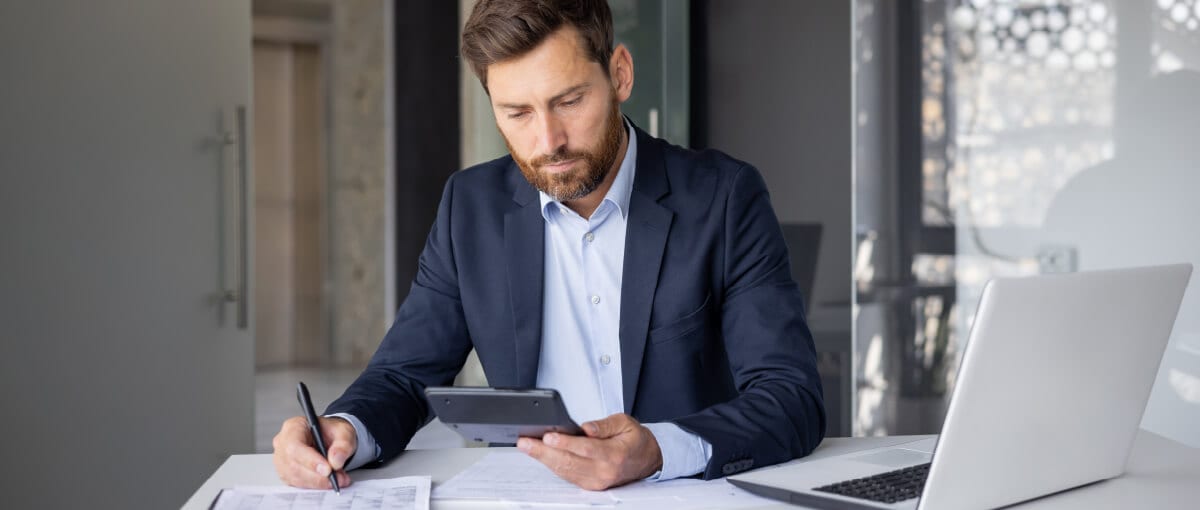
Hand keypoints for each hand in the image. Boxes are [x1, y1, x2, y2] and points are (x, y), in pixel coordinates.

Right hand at [272, 415, 355, 488]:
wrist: (330, 439)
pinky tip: (328, 482)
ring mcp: (282, 459)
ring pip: (295, 477)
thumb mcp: (344, 432)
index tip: (328, 470)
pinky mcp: (286, 473)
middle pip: (293, 464)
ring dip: (318, 482)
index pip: (294, 445)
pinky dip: (314, 485)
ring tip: (338, 479)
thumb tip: (335, 461)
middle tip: (338, 478)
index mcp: (294, 426)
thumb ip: (343, 444)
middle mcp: (283, 442)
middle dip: (318, 475)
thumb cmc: (332, 432)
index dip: (310, 460)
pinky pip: (297, 484)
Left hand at [517, 413, 662, 490]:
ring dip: (543, 459)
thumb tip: (586, 427)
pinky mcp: (590, 485)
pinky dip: (552, 465)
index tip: (548, 436)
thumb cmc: (634, 440)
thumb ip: (604, 425)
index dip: (565, 443)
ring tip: (526, 446)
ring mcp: (596, 481)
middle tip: (525, 442)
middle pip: (569, 462)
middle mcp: (604, 471)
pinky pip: (567, 475)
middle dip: (543, 452)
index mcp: (614, 454)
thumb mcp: (625, 423)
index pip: (585, 448)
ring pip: (565, 471)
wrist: (647, 460)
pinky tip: (540, 455)